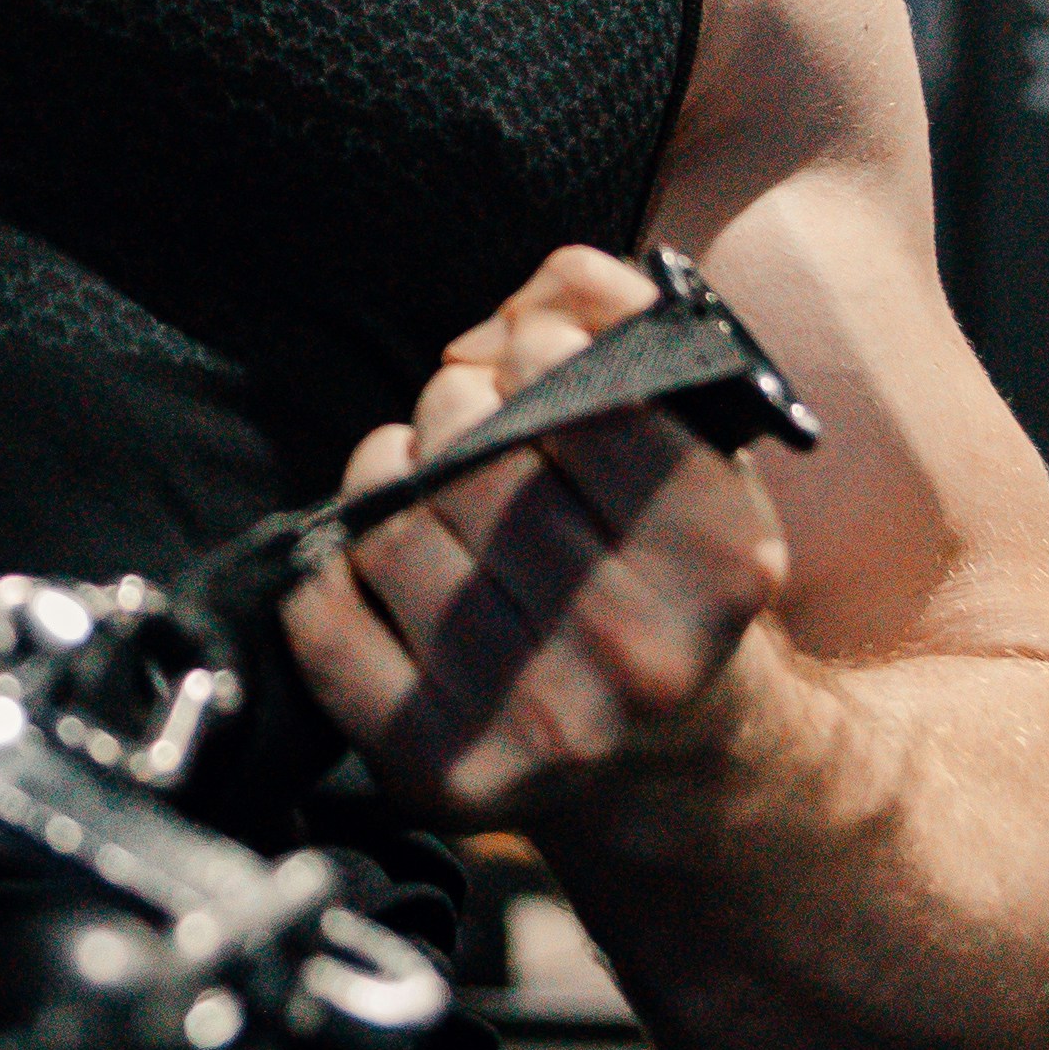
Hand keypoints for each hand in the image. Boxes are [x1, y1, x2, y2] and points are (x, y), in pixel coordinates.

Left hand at [280, 242, 791, 827]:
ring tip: (419, 480)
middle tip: (464, 420)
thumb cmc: (667, 577)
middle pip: (474, 458)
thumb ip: (631, 331)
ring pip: (393, 528)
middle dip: (452, 409)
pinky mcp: (444, 772)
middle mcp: (639, 651)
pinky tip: (372, 566)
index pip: (584, 400)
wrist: (679, 768)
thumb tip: (555, 277)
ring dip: (386, 474)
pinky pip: (325, 621)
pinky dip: (327, 569)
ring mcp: (539, 722)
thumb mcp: (695, 454)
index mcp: (723, 560)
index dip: (535, 354)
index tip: (528, 360)